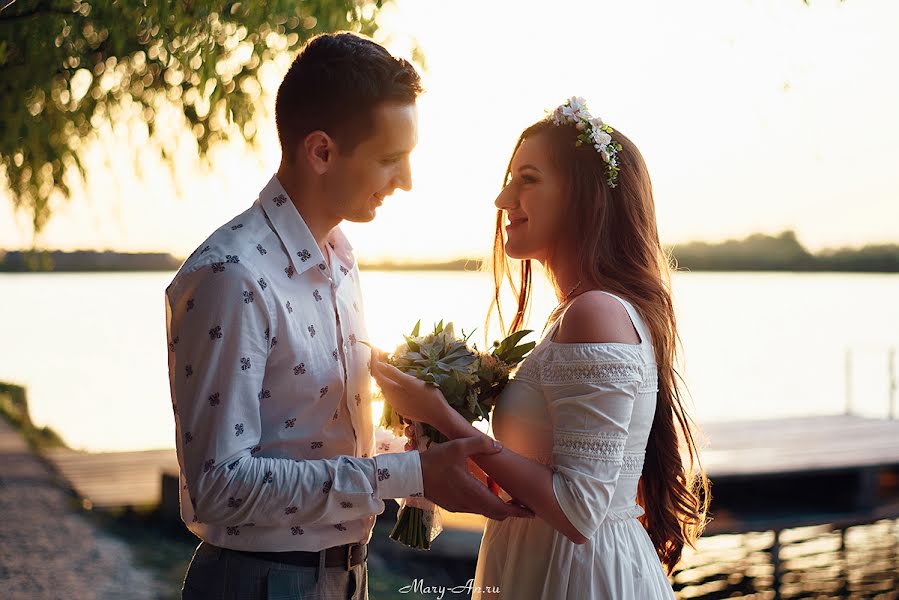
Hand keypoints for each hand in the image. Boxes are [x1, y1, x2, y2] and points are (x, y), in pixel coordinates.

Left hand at [371, 358, 449, 428]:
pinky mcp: (402, 408)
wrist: (439, 416)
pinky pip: (392, 393)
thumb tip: (379, 365)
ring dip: (385, 374)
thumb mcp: (411, 382)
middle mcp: (390, 398)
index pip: (377, 373)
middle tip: (383, 352)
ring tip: (389, 363)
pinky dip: (391, 382)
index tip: (375, 348)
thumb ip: (394, 374)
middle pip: (380, 380)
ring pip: (386, 387)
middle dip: (379, 366)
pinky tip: (397, 379)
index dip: (374, 360)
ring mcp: (396, 404)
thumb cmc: (427, 397)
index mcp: (391, 391)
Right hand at [419, 435, 534, 520]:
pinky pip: (473, 508)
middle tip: (522, 504)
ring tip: (501, 492)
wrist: (410, 475)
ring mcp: (459, 507)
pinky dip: (483, 503)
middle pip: (495, 514)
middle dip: (510, 511)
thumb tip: (499, 446)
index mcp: (472, 492)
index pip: (501, 509)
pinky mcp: (452, 506)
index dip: (517, 512)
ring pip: (484, 511)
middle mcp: (467, 504)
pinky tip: (482, 488)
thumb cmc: (434, 460)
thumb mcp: (457, 446)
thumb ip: (480, 444)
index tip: (530, 512)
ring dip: (495, 505)